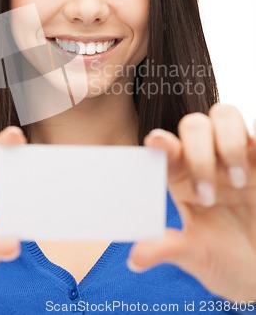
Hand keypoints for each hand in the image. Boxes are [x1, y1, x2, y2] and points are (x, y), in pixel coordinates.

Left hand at [128, 104, 255, 301]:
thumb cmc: (223, 258)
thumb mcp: (195, 255)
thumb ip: (167, 249)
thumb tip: (134, 259)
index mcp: (182, 176)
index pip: (168, 150)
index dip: (162, 143)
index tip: (155, 142)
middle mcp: (206, 158)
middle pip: (194, 125)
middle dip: (200, 155)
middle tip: (209, 198)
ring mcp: (236, 154)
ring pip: (224, 114)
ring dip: (229, 142)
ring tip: (239, 181)